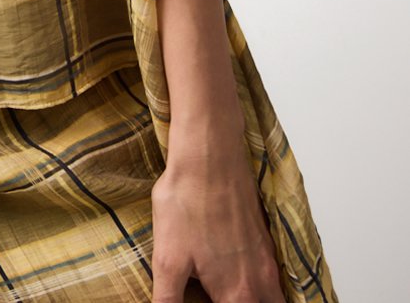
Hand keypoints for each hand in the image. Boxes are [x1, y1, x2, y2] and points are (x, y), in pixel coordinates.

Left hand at [149, 127, 284, 302]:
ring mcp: (267, 260)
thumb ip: (167, 300)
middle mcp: (260, 282)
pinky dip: (266, 288)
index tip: (208, 300)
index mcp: (236, 294)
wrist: (209, 155)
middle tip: (218, 296)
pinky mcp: (265, 239)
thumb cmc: (188, 201)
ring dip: (260, 300)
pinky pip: (276, 277)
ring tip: (232, 293)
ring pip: (275, 299)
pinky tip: (244, 277)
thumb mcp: (166, 259)